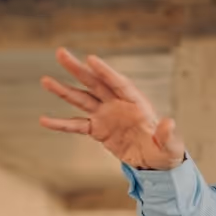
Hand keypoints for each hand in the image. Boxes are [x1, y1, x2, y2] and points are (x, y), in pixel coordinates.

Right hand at [39, 48, 185, 169]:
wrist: (155, 162)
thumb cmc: (166, 151)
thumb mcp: (170, 146)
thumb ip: (167, 134)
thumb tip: (168, 123)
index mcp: (137, 103)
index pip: (119, 84)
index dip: (105, 72)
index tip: (91, 59)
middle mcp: (118, 105)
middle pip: (96, 84)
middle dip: (79, 70)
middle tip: (61, 53)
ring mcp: (106, 115)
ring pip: (82, 100)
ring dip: (64, 90)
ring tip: (46, 80)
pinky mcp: (98, 129)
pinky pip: (77, 125)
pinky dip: (61, 123)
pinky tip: (45, 120)